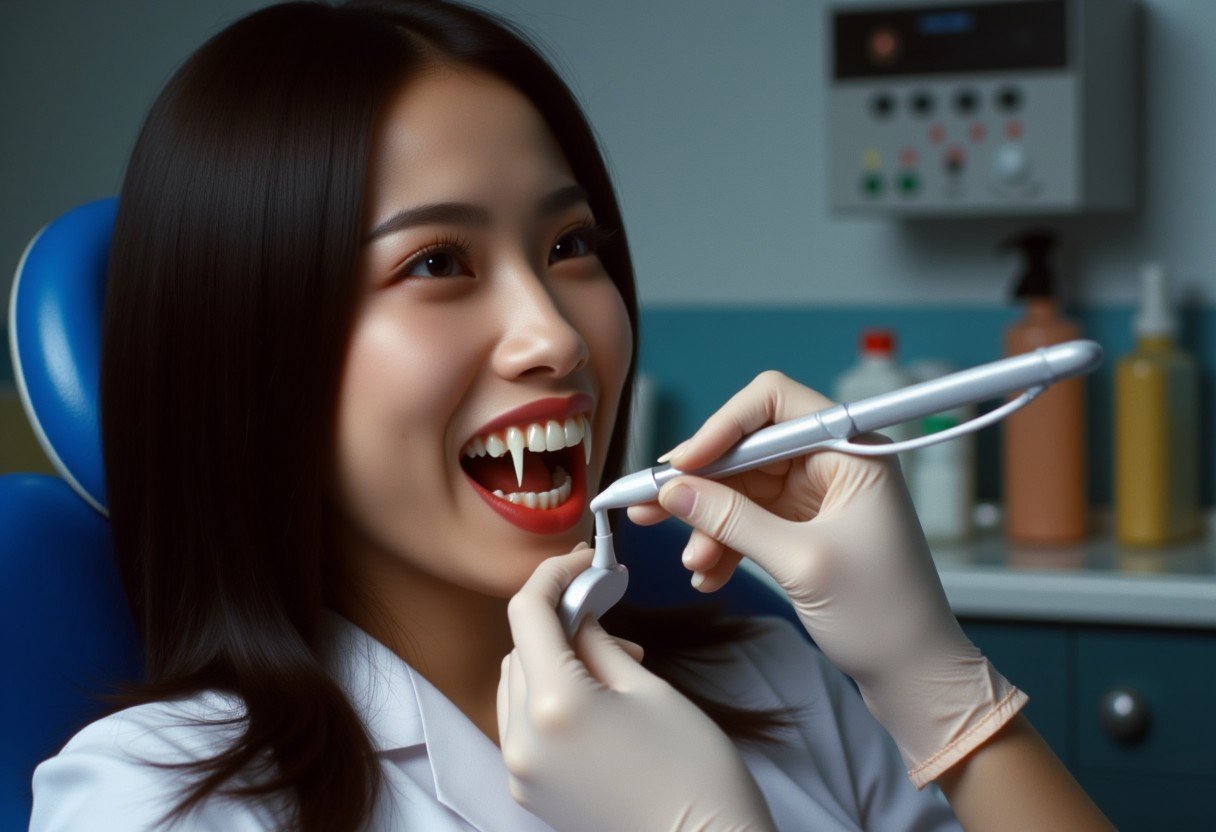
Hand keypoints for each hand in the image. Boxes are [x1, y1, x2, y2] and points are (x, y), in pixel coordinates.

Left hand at [498, 543, 775, 831]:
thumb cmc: (694, 769)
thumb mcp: (648, 686)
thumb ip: (599, 641)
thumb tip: (578, 607)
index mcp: (554, 704)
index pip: (527, 613)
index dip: (552, 576)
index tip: (582, 562)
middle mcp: (521, 739)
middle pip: (519, 649)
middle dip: (559, 624)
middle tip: (611, 622)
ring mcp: (520, 772)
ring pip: (515, 686)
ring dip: (551, 663)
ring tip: (611, 670)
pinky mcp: (528, 793)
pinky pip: (521, 726)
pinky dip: (547, 701)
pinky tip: (595, 707)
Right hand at [628, 371, 1026, 787]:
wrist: (915, 675)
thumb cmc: (883, 615)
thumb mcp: (800, 562)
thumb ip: (732, 521)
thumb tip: (671, 490)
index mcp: (851, 450)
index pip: (772, 403)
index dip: (720, 427)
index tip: (679, 466)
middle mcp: (833, 462)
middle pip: (746, 448)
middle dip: (700, 483)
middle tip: (647, 508)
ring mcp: (817, 495)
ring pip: (741, 489)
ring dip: (709, 523)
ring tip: (692, 563)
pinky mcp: (804, 527)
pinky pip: (749, 520)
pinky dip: (724, 543)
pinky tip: (708, 574)